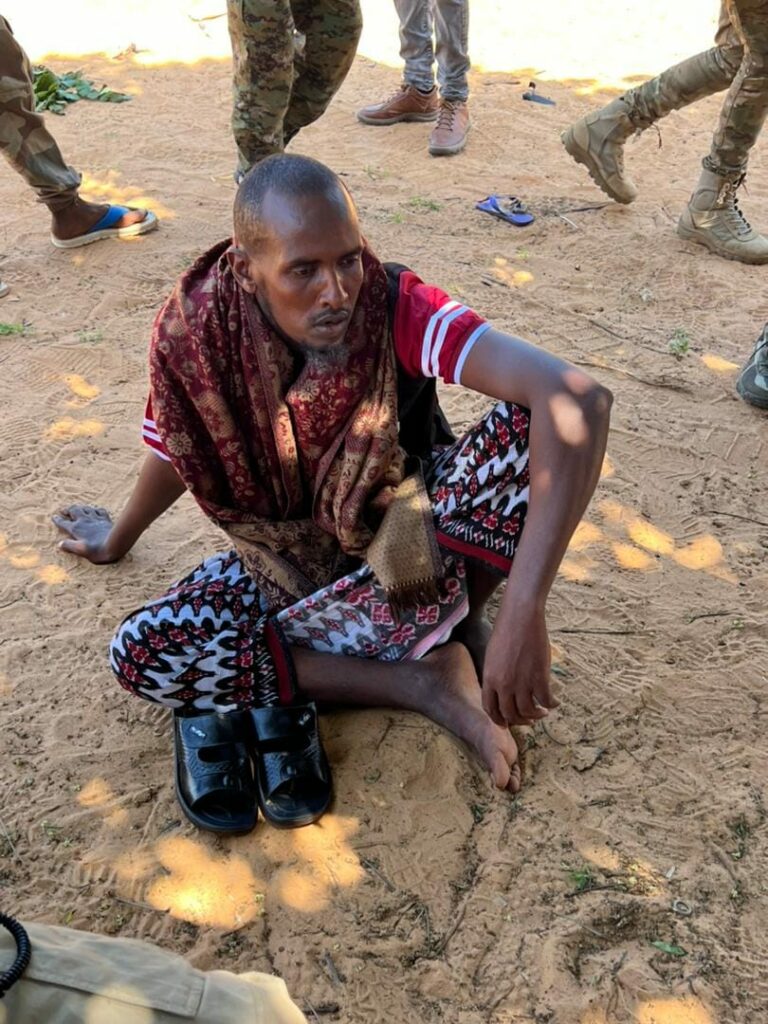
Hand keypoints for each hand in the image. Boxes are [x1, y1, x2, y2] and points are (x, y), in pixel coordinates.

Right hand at [52, 505, 120, 563]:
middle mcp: (85, 521)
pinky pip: (99, 510)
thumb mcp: (80, 551)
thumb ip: (69, 546)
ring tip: (77, 508)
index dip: (58, 520)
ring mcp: (95, 519)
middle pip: (74, 510)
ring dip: (80, 507)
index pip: (63, 523)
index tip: (54, 517)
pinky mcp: (105, 519)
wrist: (116, 544)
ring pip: (86, 508)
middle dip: (67, 509)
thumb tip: (60, 544)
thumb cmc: (97, 550)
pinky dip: (95, 509)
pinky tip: (96, 510)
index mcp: (76, 529)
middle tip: (63, 510)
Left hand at [482, 607, 559, 726]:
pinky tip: (555, 702)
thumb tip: (502, 692)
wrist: (520, 617)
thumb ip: (495, 676)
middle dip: (521, 720)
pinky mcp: (539, 678)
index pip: (490, 709)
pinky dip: (551, 705)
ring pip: (529, 711)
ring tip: (543, 712)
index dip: (499, 720)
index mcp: (489, 679)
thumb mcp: (492, 657)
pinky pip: (546, 701)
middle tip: (529, 719)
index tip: (508, 723)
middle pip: (510, 714)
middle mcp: (504, 685)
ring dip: (537, 715)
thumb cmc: (506, 632)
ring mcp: (521, 683)